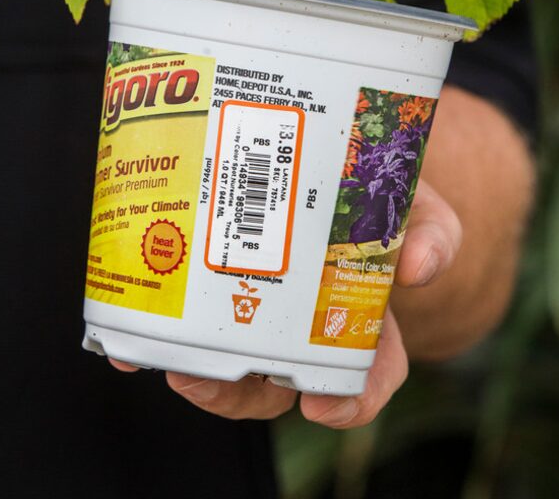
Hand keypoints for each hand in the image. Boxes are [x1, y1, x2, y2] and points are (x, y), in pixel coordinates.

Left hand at [110, 178, 461, 428]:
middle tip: (212, 381)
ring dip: (195, 371)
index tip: (322, 406)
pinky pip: (184, 322)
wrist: (346, 152)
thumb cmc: (382, 191)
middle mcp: (304, 323)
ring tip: (168, 359)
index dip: (348, 402)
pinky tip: (126, 338)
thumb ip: (432, 231)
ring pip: (226, 362)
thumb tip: (420, 265)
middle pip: (275, 384)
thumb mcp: (418, 205)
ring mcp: (256, 305)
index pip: (364, 375)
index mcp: (360, 315)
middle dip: (240, 396)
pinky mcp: (213, 283)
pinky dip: (152, 338)